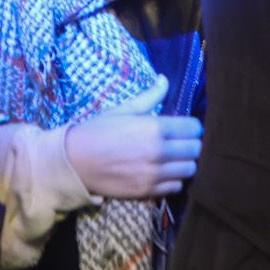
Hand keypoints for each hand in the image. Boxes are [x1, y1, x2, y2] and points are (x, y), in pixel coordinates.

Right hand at [64, 77, 202, 199]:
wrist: (74, 160)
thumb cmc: (97, 131)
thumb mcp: (122, 110)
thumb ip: (150, 96)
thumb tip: (164, 79)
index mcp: (154, 128)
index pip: (194, 128)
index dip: (190, 126)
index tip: (182, 127)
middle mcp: (158, 152)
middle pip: (195, 150)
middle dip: (189, 144)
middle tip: (176, 143)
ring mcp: (154, 174)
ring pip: (189, 169)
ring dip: (182, 163)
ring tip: (169, 159)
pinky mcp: (149, 190)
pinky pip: (176, 186)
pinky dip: (172, 179)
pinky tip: (159, 172)